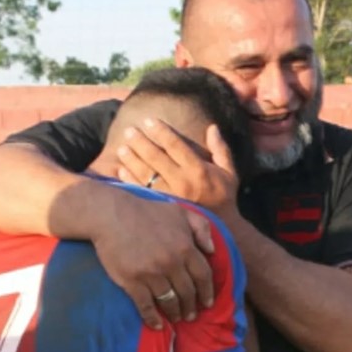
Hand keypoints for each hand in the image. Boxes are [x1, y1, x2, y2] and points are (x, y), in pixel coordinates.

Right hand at [92, 190, 215, 328]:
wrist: (111, 214)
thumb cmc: (146, 212)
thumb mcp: (179, 212)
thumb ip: (201, 227)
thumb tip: (212, 250)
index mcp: (185, 247)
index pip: (203, 276)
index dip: (207, 292)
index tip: (207, 304)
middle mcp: (171, 263)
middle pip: (188, 292)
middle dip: (191, 307)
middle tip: (191, 316)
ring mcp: (152, 273)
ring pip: (169, 301)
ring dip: (174, 313)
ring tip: (176, 318)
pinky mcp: (132, 281)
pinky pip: (146, 306)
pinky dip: (152, 318)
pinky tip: (156, 325)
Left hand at [116, 119, 239, 217]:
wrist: (222, 231)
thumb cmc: (224, 198)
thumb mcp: (230, 173)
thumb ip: (221, 150)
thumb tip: (212, 127)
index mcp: (198, 169)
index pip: (175, 145)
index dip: (161, 131)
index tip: (149, 121)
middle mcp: (183, 181)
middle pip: (156, 157)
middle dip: (141, 142)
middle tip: (129, 131)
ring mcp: (171, 196)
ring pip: (147, 174)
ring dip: (132, 159)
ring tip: (122, 148)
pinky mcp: (162, 208)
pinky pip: (143, 191)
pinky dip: (130, 181)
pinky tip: (121, 170)